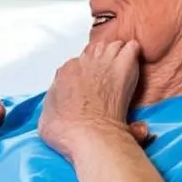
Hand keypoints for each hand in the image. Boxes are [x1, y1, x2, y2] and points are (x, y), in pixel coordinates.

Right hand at [39, 39, 149, 162]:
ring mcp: (103, 63)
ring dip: (116, 55)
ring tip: (121, 66)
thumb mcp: (47, 119)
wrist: (88, 134)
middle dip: (100, 61)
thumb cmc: (68, 130)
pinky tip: (134, 61)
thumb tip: (57, 107)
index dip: (83, 75)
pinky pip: (130, 50)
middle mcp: (83, 64)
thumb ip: (53, 105)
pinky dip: (133, 53)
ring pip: (112, 47)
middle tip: (105, 76)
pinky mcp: (122, 67)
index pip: (75, 65)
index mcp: (65, 73)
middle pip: (94, 52)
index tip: (89, 86)